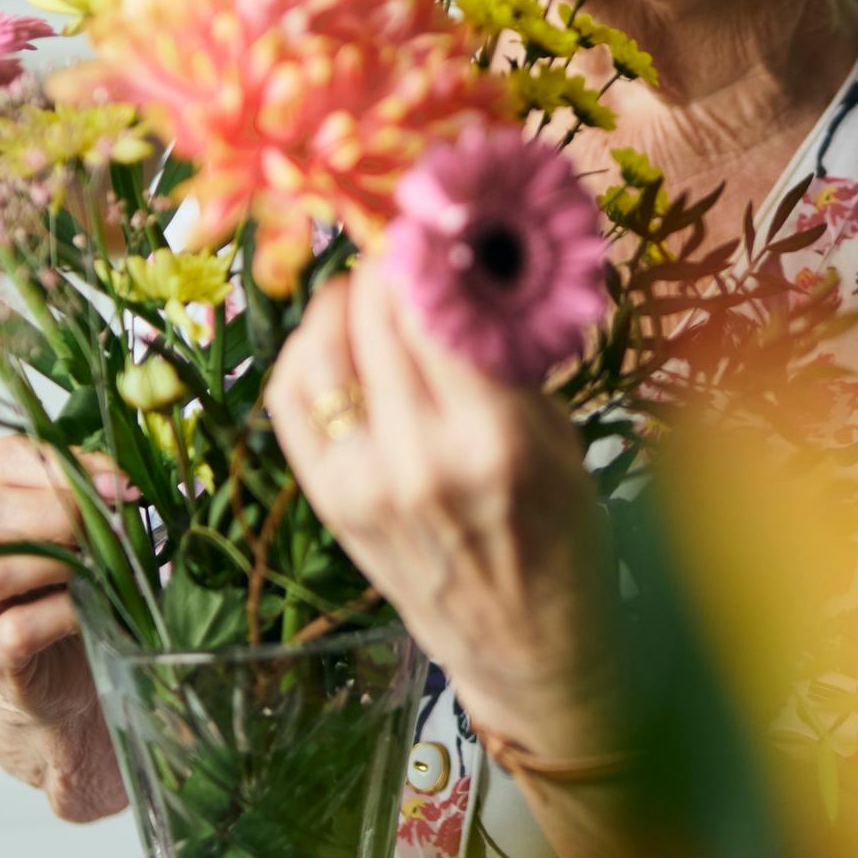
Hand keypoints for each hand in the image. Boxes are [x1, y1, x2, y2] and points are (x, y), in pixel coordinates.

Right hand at [0, 434, 132, 822]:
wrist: (61, 674)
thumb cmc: (74, 588)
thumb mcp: (85, 532)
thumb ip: (100, 499)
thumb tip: (143, 479)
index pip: (4, 459)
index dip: (64, 465)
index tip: (121, 484)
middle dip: (59, 510)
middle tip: (111, 522)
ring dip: (55, 562)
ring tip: (99, 566)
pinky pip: (16, 629)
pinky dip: (62, 614)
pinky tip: (92, 608)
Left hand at [266, 266, 616, 760]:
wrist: (525, 652)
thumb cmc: (565, 539)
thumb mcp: (561, 438)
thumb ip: (507, 354)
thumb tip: (465, 256)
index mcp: (496, 442)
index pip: (440, 305)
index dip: (435, 242)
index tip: (445, 206)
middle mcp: (419, 461)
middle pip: (377, 313)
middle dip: (393, 256)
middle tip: (413, 228)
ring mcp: (362, 484)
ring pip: (325, 345)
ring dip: (349, 293)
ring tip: (379, 276)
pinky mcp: (327, 501)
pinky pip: (292, 394)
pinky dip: (311, 344)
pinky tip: (340, 328)